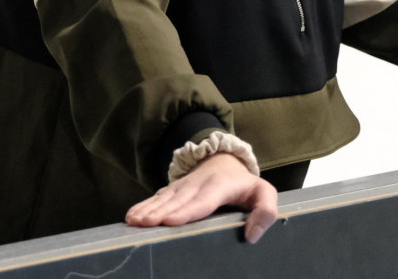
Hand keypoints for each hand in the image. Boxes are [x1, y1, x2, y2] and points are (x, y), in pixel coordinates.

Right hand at [125, 152, 278, 242]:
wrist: (224, 161)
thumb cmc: (244, 185)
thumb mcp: (263, 193)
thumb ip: (265, 211)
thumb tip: (253, 236)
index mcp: (220, 187)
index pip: (203, 200)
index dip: (187, 210)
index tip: (170, 220)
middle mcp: (197, 185)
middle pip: (178, 200)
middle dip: (161, 212)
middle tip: (145, 224)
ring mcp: (182, 187)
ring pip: (164, 198)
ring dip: (148, 210)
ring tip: (134, 222)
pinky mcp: (172, 190)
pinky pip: (156, 198)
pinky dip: (143, 206)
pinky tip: (131, 217)